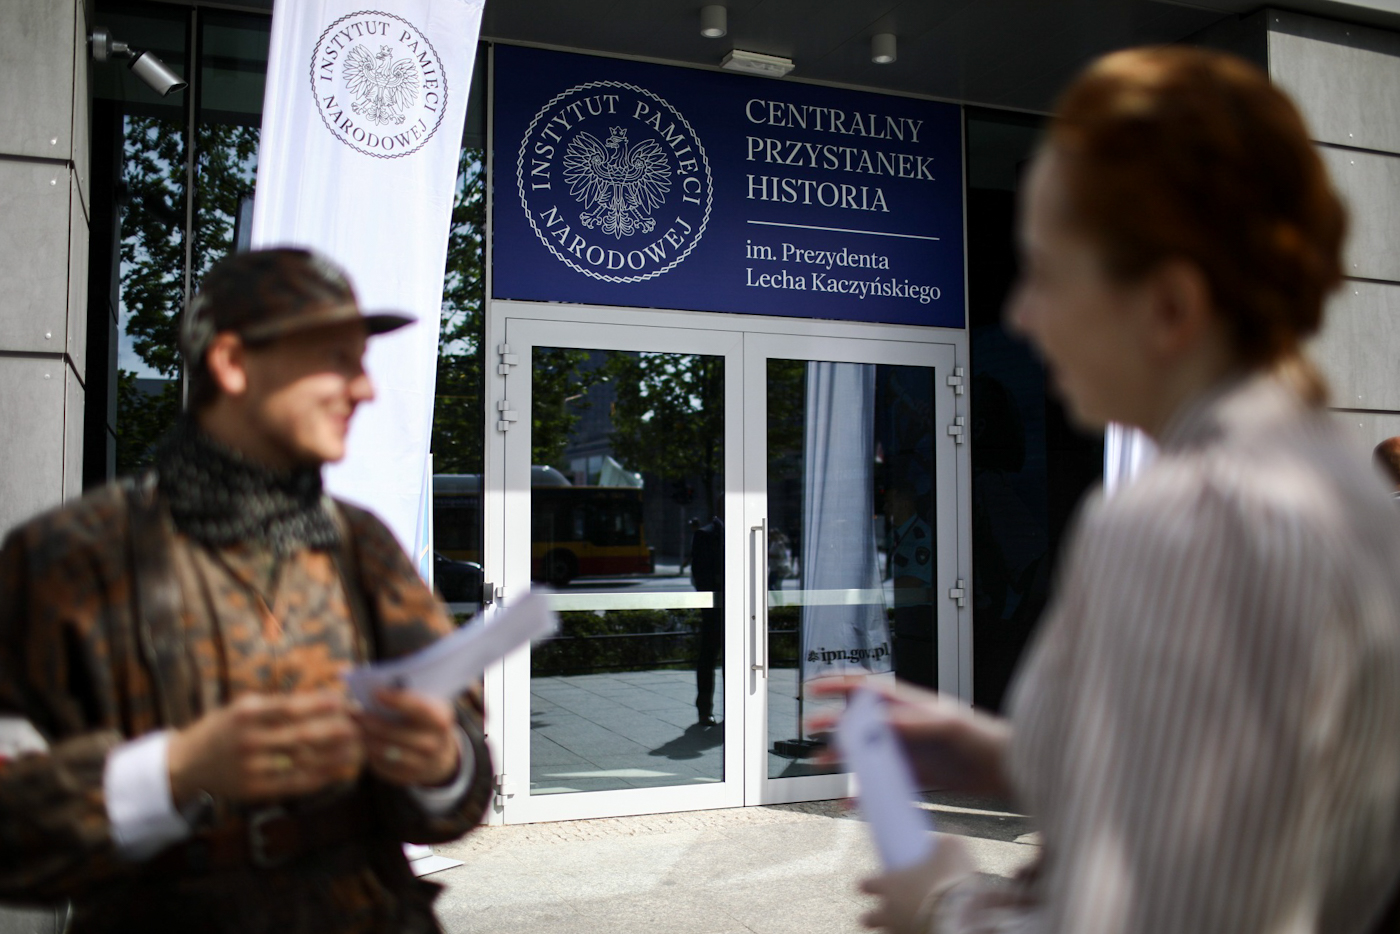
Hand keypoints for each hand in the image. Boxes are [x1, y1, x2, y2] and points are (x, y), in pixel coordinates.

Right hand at [167, 691, 363, 806]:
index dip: (318, 704)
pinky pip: (293, 783)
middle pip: (300, 735)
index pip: (289, 707)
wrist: (187, 763)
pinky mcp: (254, 789)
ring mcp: (251, 767)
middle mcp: (248, 740)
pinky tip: (337, 771)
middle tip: (358, 726)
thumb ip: (277, 705)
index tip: (342, 700)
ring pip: (301, 761)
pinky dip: (318, 777)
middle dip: (333, 730)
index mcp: (246, 713)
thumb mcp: (243, 707)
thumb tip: (323, 700)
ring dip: (333, 756)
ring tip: (357, 749)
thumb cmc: (223, 728)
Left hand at [355, 688, 459, 787]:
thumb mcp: (426, 705)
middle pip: (395, 732)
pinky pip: (382, 765)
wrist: (440, 754)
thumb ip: (406, 695)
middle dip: (371, 722)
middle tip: (353, 712)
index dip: (397, 700)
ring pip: (384, 751)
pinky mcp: (407, 777)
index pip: (419, 708)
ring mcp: (422, 764)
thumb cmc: (424, 720)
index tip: (376, 693)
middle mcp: (435, 743)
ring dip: (366, 738)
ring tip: (355, 727)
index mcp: (441, 719)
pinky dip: (370, 753)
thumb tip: (371, 686)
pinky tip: (365, 741)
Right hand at [807, 676, 1012, 799]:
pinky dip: (864, 792)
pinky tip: (852, 801)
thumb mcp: (948, 724)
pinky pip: (881, 782)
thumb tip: (879, 720)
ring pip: (864, 751)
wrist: (1006, 770)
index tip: (814, 689)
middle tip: (812, 729)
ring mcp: (906, 751)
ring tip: (820, 762)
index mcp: (908, 704)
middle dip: (832, 722)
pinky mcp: (913, 776)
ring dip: (841, 756)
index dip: (839, 684)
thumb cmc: (984, 738)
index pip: (867, 687)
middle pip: (858, 720)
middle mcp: (902, 726)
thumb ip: (913, 722)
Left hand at [859, 834, 973, 933]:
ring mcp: (899, 931)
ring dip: (895, 927)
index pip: (865, 885)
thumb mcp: (951, 850)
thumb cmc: (950, 879)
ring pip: (886, 932)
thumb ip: (942, 846)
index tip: (874, 882)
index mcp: (890, 885)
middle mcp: (889, 912)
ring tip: (912, 922)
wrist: (962, 916)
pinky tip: (927, 929)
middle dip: (874, 916)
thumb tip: (940, 844)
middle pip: (868, 918)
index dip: (869, 884)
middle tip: (889, 911)